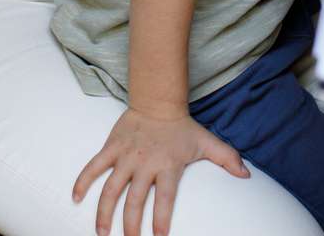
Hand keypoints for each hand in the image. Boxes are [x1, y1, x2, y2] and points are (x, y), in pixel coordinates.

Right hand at [73, 107, 248, 235]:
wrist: (157, 100)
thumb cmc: (182, 127)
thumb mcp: (207, 142)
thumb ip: (226, 159)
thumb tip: (247, 175)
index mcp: (168, 165)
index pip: (164, 198)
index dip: (161, 219)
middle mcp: (145, 163)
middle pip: (135, 200)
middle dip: (131, 225)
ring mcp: (125, 156)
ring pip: (111, 188)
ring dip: (104, 212)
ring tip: (102, 233)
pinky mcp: (111, 148)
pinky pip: (93, 166)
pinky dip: (83, 181)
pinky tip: (76, 199)